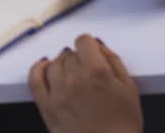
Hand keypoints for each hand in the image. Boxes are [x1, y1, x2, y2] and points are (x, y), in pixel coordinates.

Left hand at [28, 34, 142, 132]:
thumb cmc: (122, 126)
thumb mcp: (129, 88)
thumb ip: (113, 61)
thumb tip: (99, 47)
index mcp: (96, 72)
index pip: (83, 41)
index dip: (89, 44)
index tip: (91, 50)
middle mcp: (74, 80)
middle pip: (69, 54)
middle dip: (78, 57)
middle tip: (87, 68)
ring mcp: (58, 94)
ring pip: (53, 64)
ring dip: (62, 63)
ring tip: (71, 71)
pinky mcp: (48, 109)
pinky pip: (35, 80)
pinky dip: (38, 69)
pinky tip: (44, 67)